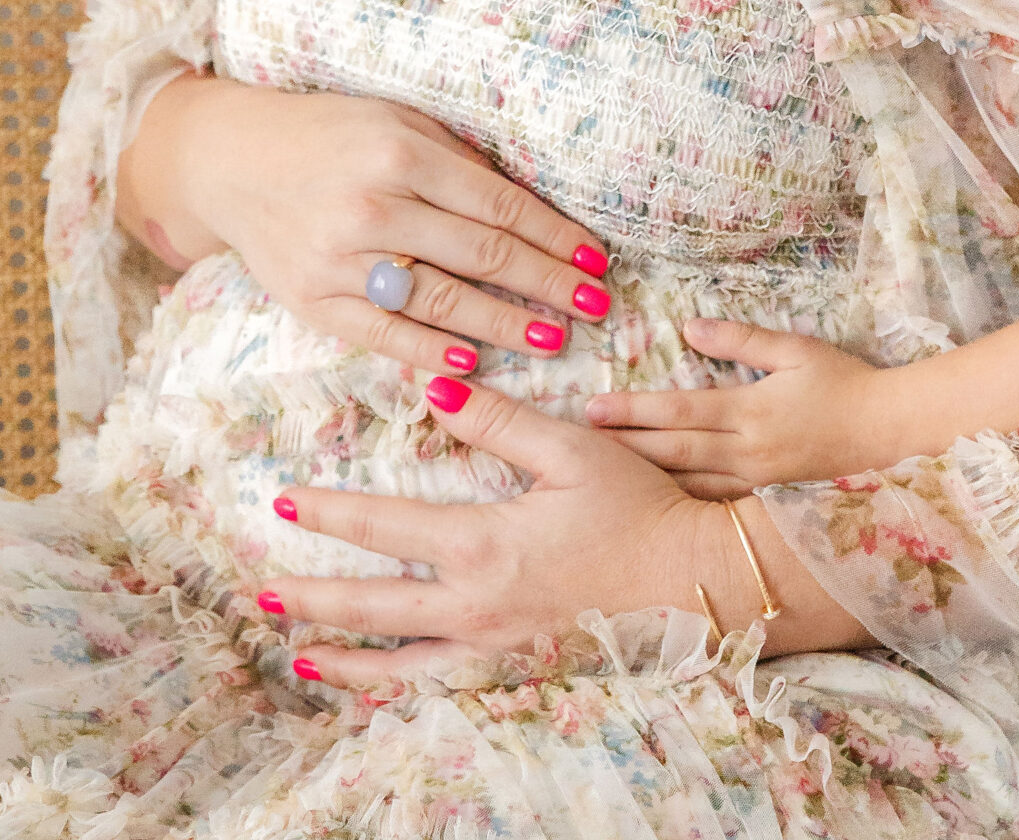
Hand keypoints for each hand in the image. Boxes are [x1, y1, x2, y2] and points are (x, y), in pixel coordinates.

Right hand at [134, 75, 611, 377]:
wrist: (234, 160)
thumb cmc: (332, 135)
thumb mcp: (400, 124)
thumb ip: (458, 163)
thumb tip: (529, 210)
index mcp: (403, 155)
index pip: (500, 206)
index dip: (554, 236)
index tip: (596, 258)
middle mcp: (374, 208)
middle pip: (482, 256)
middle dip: (548, 284)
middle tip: (597, 306)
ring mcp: (340, 260)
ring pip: (440, 301)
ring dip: (505, 325)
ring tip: (552, 339)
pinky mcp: (313, 301)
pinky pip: (384, 335)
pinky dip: (432, 351)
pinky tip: (474, 363)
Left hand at [260, 377, 863, 685]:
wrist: (696, 583)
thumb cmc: (640, 507)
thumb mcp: (574, 449)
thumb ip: (500, 420)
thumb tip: (436, 386)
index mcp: (485, 545)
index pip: (387, 529)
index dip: (333, 516)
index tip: (287, 504)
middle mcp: (476, 607)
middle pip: (374, 609)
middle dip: (315, 600)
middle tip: (264, 594)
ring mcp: (496, 648)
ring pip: (400, 664)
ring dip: (345, 659)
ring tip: (301, 657)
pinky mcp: (519, 670)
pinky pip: (444, 686)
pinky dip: (401, 688)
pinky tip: (381, 685)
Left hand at [586, 318, 904, 490]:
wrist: (892, 435)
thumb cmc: (846, 385)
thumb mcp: (795, 351)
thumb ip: (741, 341)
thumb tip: (691, 330)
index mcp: (750, 413)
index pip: (678, 411)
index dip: (633, 411)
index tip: (594, 410)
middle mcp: (746, 454)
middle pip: (673, 451)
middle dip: (624, 447)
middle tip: (580, 445)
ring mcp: (756, 485)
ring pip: (686, 485)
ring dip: (644, 478)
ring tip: (605, 474)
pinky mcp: (766, 502)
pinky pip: (712, 505)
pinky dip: (678, 502)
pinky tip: (654, 504)